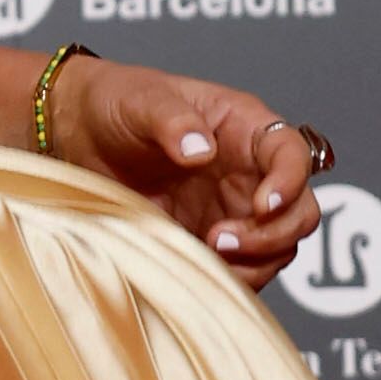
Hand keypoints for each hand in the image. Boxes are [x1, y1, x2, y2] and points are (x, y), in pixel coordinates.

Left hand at [51, 61, 327, 291]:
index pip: (292, 153)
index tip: (263, 204)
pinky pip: (241, 270)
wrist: (80, 133)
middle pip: (300, 212)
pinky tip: (194, 268)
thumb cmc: (118, 101)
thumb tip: (200, 150)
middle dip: (273, 234)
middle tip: (220, 238)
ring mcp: (233, 210)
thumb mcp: (141, 100)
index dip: (289, 181)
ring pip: (278, 248)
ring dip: (254, 262)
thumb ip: (172, 120)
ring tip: (204, 254)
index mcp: (244, 127)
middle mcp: (249, 172)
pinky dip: (230, 279)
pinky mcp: (209, 241)